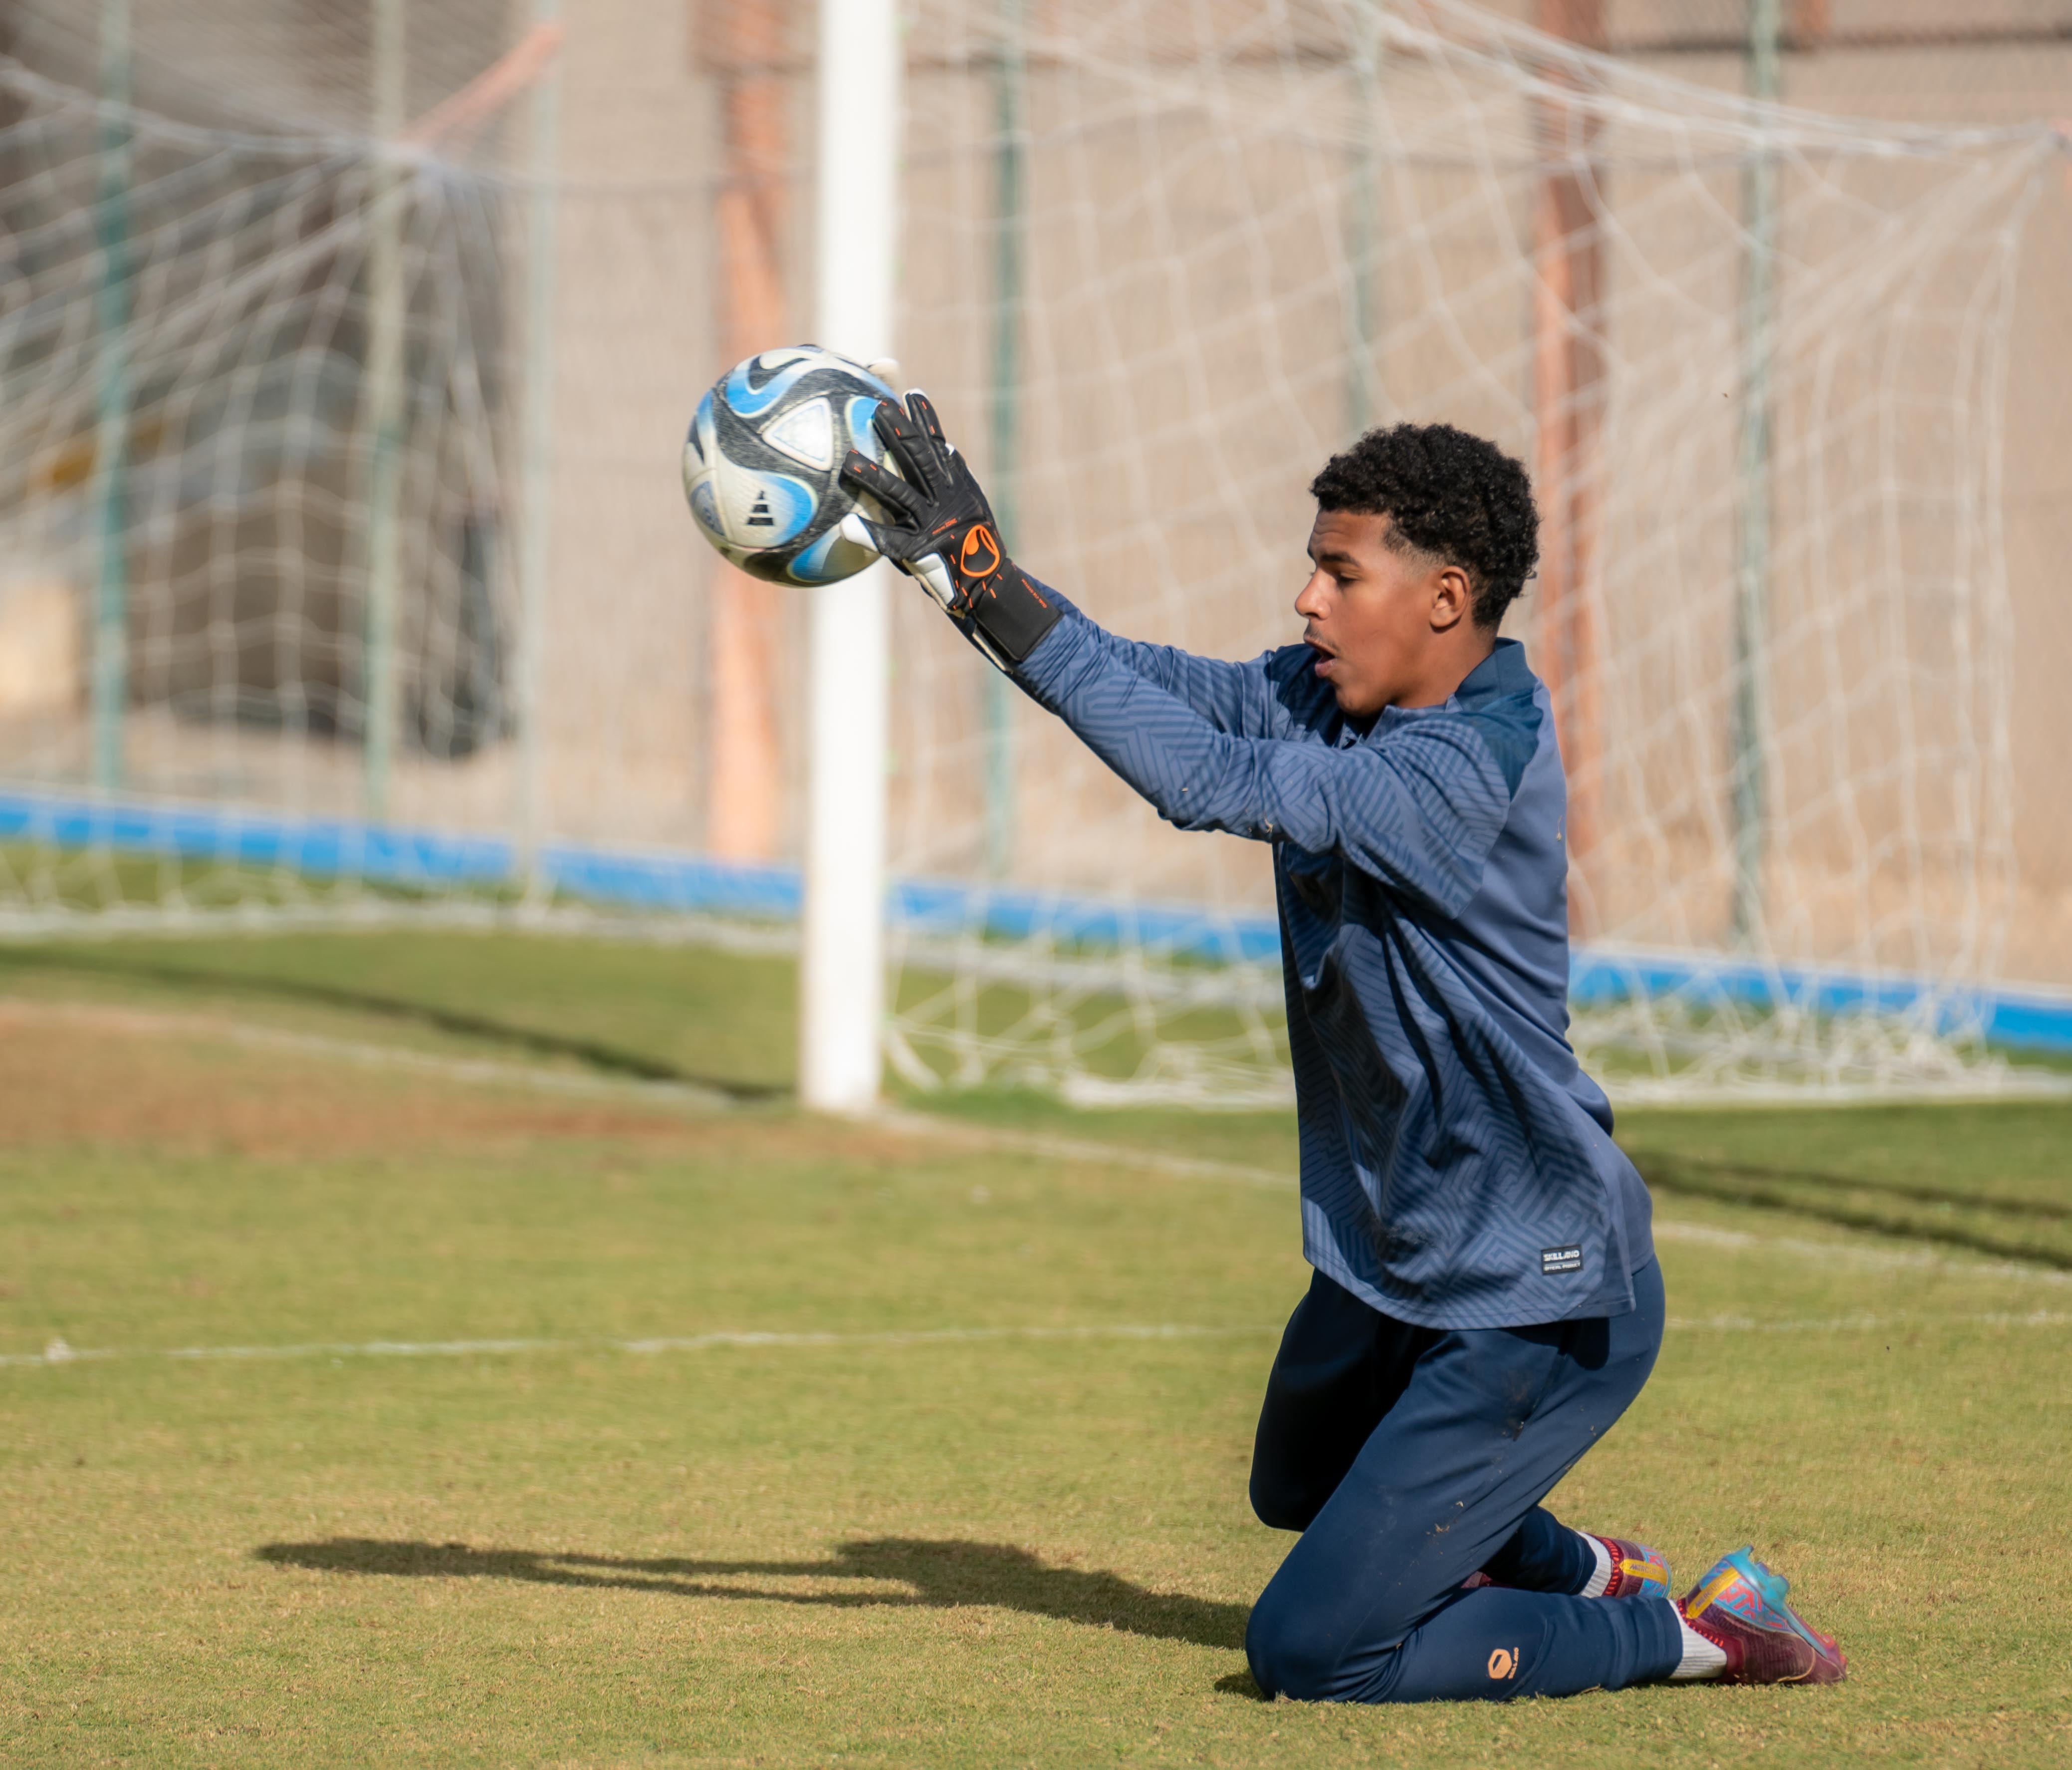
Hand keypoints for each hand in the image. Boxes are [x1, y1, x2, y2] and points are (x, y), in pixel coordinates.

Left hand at [837, 390, 1061, 670]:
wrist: (988, 588)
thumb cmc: (974, 550)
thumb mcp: (973, 509)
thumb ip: (957, 480)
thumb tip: (947, 446)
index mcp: (957, 490)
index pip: (939, 447)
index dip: (927, 420)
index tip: (913, 393)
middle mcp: (945, 502)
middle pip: (919, 460)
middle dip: (899, 432)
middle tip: (879, 407)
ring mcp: (932, 526)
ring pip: (900, 494)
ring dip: (874, 476)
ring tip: (848, 459)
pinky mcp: (921, 553)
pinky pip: (890, 542)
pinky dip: (870, 533)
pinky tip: (846, 525)